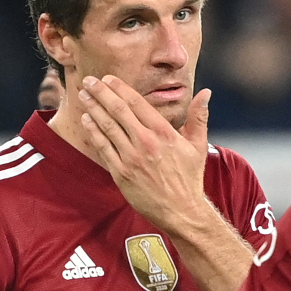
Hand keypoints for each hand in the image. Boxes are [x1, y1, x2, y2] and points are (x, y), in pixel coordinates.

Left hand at [80, 75, 214, 235]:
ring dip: (93, 108)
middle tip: (88, 81)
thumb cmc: (190, 178)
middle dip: (101, 93)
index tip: (108, 79)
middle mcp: (146, 142)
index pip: (137, 103)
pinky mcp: (121, 173)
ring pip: (107, 126)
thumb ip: (199, 116)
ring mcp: (131, 158)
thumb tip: (206, 92)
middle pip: (118, 110)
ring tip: (83, 95)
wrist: (181, 210)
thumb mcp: (198, 145)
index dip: (120, 89)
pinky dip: (93, 131)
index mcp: (164, 133)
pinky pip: (103, 147)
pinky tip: (87, 120)